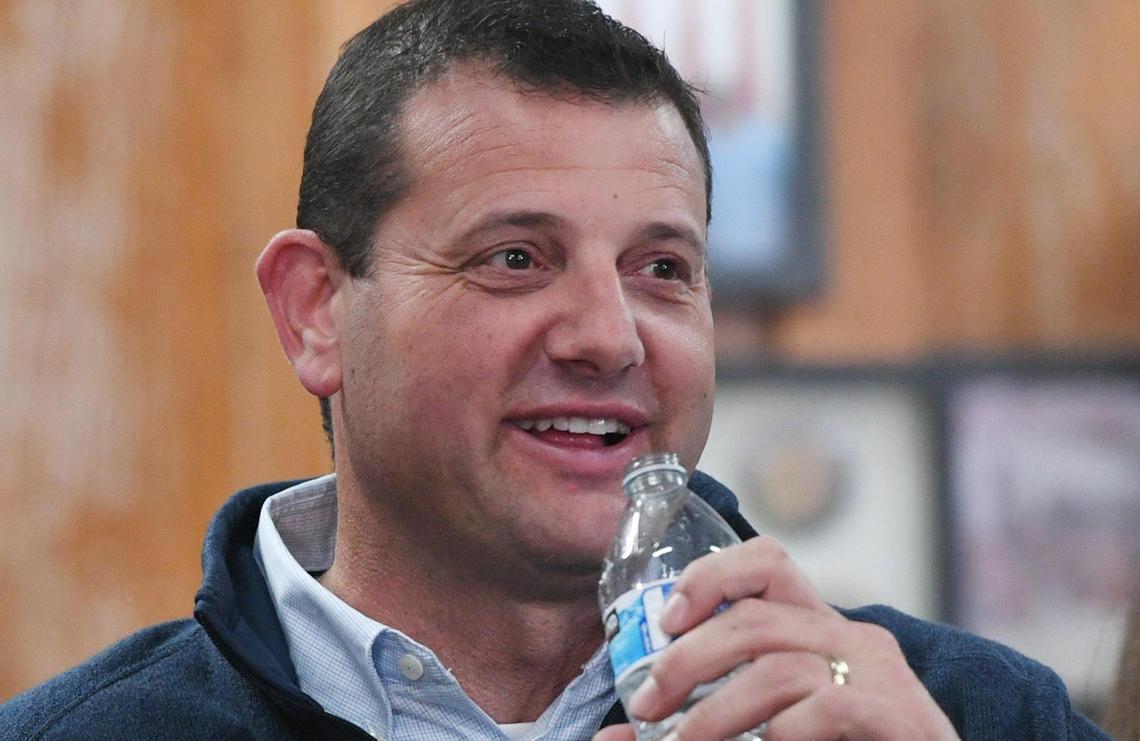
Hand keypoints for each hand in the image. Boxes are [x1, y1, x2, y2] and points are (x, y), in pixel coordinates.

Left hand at [594, 536, 958, 739]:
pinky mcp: (895, 712)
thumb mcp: (775, 725)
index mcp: (819, 629)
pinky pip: (822, 707)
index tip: (666, 618)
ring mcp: (877, 673)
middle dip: (686, 661)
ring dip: (715, 712)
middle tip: (645, 704)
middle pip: (754, 620)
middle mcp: (851, 637)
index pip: (768, 562)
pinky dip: (775, 735)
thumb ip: (709, 720)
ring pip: (776, 667)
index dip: (711, 576)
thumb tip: (615, 738)